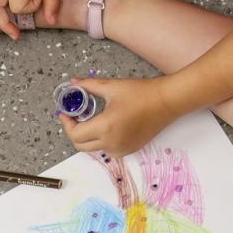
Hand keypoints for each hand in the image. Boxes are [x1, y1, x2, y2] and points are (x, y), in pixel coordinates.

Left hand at [58, 76, 179, 157]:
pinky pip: (108, 150)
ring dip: (88, 137)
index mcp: (105, 127)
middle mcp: (112, 143)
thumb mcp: (111, 86)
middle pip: (81, 145)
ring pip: (94, 149)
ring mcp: (122, 149)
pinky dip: (101, 141)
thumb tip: (73, 83)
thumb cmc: (142, 93)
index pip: (75, 134)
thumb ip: (89, 85)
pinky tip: (106, 126)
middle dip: (74, 132)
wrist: (167, 102)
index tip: (66, 113)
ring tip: (91, 120)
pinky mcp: (130, 149)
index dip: (66, 123)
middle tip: (75, 117)